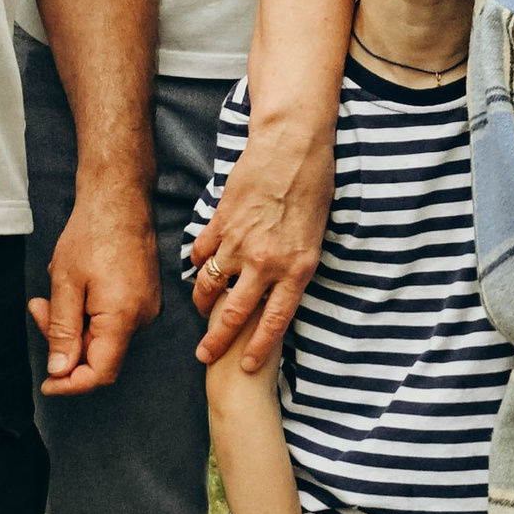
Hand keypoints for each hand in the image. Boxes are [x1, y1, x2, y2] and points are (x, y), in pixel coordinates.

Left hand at [32, 176, 160, 391]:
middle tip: (39, 309)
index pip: (100, 373)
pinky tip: (74, 287)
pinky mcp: (144, 296)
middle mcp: (142, 317)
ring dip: (73, 323)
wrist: (120, 198)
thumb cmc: (92, 233)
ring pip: (103, 335)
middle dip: (64, 341)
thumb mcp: (66, 283)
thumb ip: (63, 331)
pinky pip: (112, 319)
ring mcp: (146, 306)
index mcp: (123, 318)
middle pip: (99, 353)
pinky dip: (88, 312)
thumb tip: (60, 371)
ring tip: (53, 292)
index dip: (71, 384)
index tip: (47, 383)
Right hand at [191, 117, 336, 376]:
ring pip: (210, 284)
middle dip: (216, 340)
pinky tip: (198, 266)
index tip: (247, 367)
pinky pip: (202, 252)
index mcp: (296, 269)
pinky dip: (197, 261)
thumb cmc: (313, 187)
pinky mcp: (221, 223)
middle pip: (234, 314)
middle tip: (204, 355)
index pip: (274, 321)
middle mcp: (266, 263)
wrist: (293, 146)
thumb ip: (295, 266)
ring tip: (201, 307)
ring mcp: (239, 243)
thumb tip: (279, 288)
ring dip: (202, 300)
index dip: (257, 348)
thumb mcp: (316, 236)